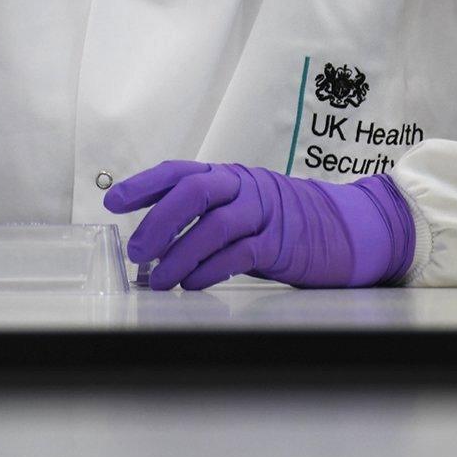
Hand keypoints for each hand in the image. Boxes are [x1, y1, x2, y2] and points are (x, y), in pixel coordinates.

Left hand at [103, 161, 415, 290]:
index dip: (143, 185)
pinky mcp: (280, 244)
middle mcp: (244, 187)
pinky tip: (191, 284)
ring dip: (178, 256)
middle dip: (158, 221)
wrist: (343, 228)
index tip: (113, 202)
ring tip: (158, 279)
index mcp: (228, 176)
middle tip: (136, 251)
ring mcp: (264, 214)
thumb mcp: (239, 207)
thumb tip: (148, 233)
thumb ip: (202, 213)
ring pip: (212, 227)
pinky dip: (208, 271)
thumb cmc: (281, 221)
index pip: (178, 172)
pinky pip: (237, 255)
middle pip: (193, 193)